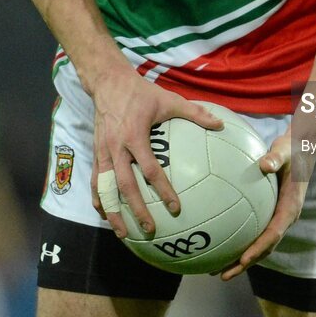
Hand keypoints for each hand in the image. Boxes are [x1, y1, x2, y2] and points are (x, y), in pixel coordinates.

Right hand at [89, 66, 221, 238]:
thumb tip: (220, 124)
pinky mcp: (96, 152)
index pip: (151, 170)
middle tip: (150, 229)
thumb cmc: (142, 93)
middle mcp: (117, 148)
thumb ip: (195, 113)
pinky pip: (95, 180)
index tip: (175, 208)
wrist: (109, 83)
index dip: (163, 190)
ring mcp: (103, 152)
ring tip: (122, 233)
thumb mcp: (169, 100)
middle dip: (136, 210)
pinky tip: (104, 214)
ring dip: (113, 212)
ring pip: (105, 188)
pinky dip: (98, 199)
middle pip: (125, 186)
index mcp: (135, 136)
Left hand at [217, 130, 313, 280]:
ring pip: (259, 244)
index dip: (259, 248)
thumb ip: (275, 158)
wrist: (299, 149)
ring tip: (216, 269)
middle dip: (245, 264)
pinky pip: (255, 231)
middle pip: (265, 247)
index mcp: (290, 207)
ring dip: (240, 259)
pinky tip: (220, 241)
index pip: (274, 233)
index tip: (243, 259)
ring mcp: (278, 217)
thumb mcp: (284, 151)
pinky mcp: (270, 213)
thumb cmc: (291, 149)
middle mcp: (285, 217)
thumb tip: (264, 165)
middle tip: (223, 274)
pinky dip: (239, 241)